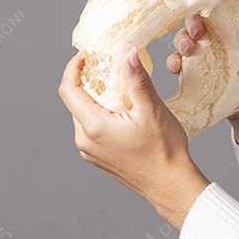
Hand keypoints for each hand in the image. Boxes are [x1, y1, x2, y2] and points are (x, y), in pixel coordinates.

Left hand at [58, 49, 209, 229]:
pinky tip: (125, 111)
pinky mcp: (99, 157)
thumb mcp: (152, 110)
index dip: (73, 68)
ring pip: (84, 115)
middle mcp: (85, 141)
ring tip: (122, 89)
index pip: (68, 90)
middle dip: (89, 81)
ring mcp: (90, 151)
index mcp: (94, 127)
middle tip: (111, 67)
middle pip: (75, 101)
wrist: (170, 185)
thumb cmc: (164, 150)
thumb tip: (128, 53)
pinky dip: (102, 113)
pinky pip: (92, 128)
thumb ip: (137, 80)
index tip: (87, 55)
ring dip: (97, 98)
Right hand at [166, 0, 238, 124]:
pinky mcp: (194, 71)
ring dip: (181, 40)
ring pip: (183, 38)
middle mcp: (215, 34)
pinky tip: (179, 65)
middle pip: (195, 19)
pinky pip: (176, 62)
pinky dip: (173, 61)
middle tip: (198, 31)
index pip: (218, 4)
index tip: (209, 2)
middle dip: (192, 22)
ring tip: (189, 49)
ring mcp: (203, 52)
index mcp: (234, 23)